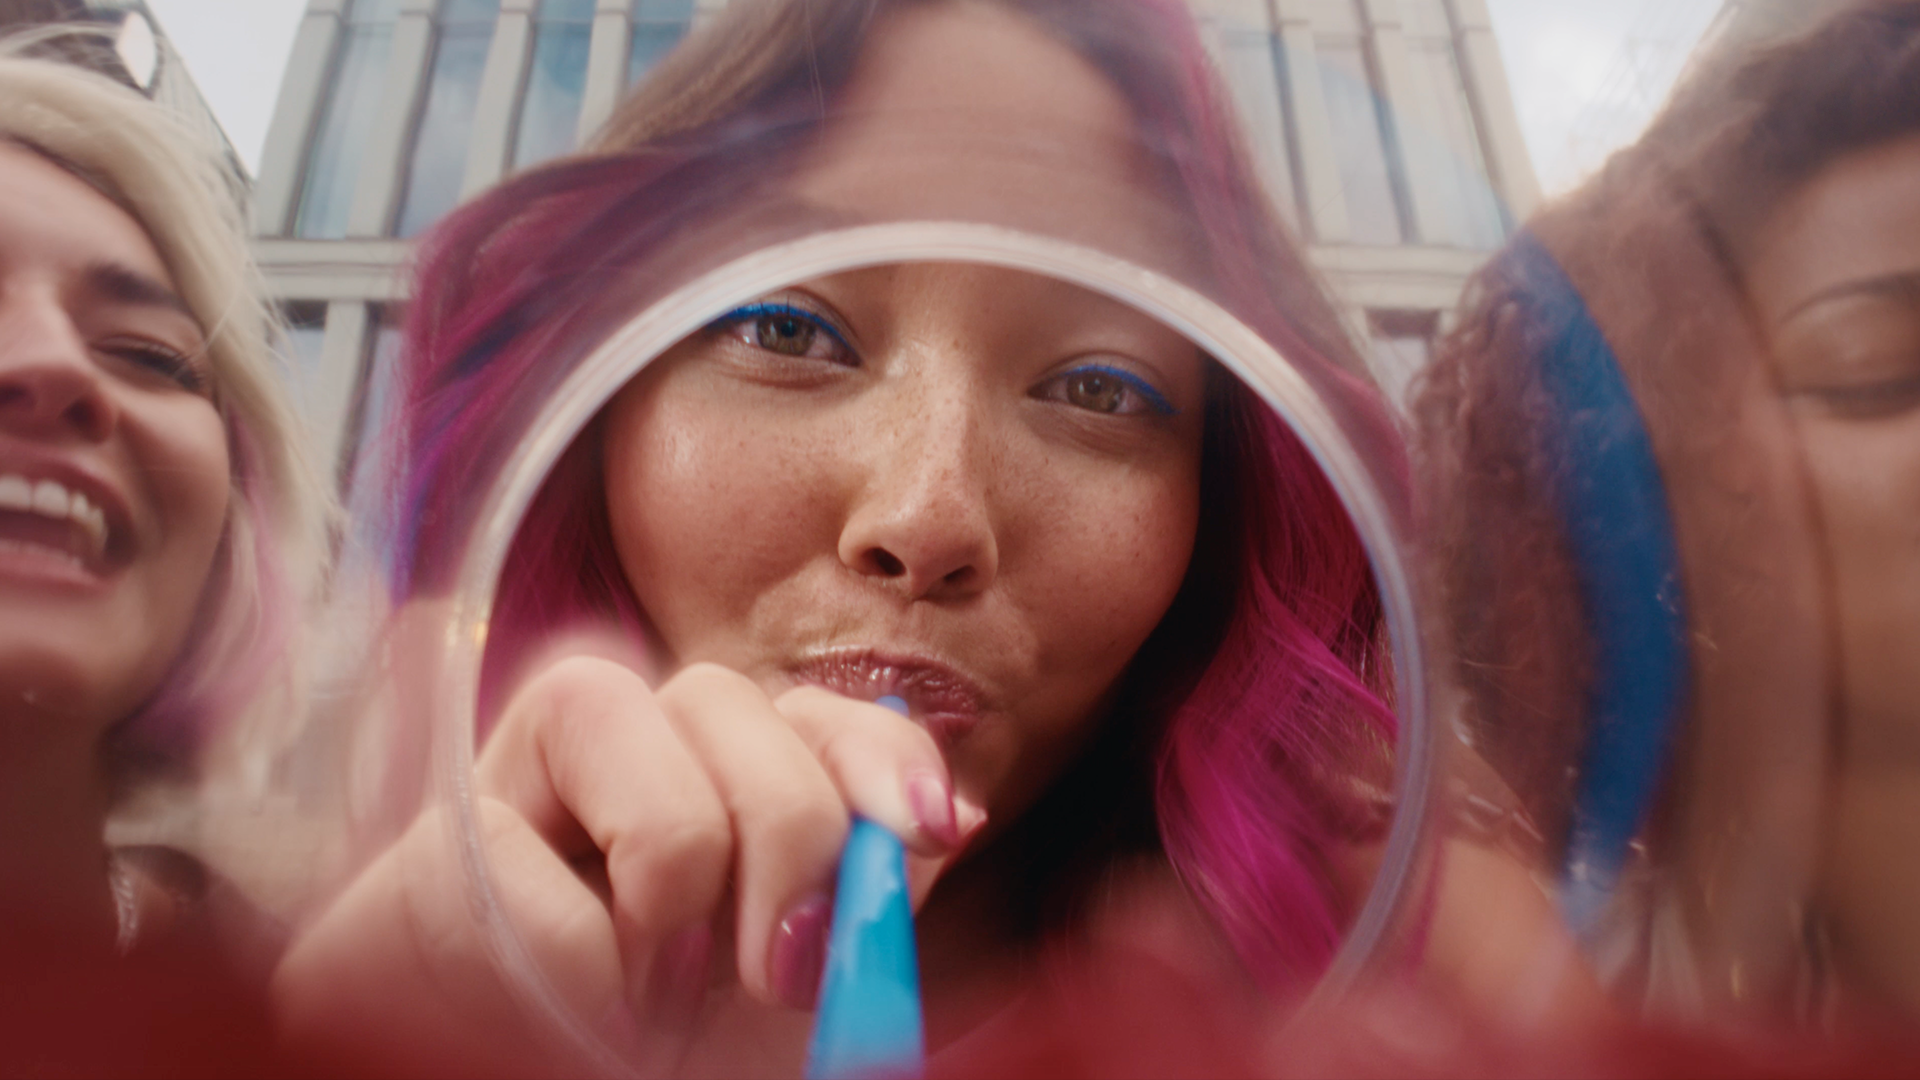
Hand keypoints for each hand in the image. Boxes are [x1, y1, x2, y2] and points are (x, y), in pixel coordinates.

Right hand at [271, 654, 984, 1076]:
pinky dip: (584, 976)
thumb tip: (956, 815)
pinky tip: (576, 1011)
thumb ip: (862, 896)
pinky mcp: (445, 842)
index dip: (883, 756)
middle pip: (728, 699)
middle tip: (780, 978)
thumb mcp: (791, 987)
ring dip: (671, 888)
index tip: (932, 833)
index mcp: (729, 773)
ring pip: (621, 727)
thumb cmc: (665, 1051)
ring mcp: (530, 776)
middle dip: (787, 833)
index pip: (818, 712)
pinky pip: (541, 877)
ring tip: (651, 993)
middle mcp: (636, 745)